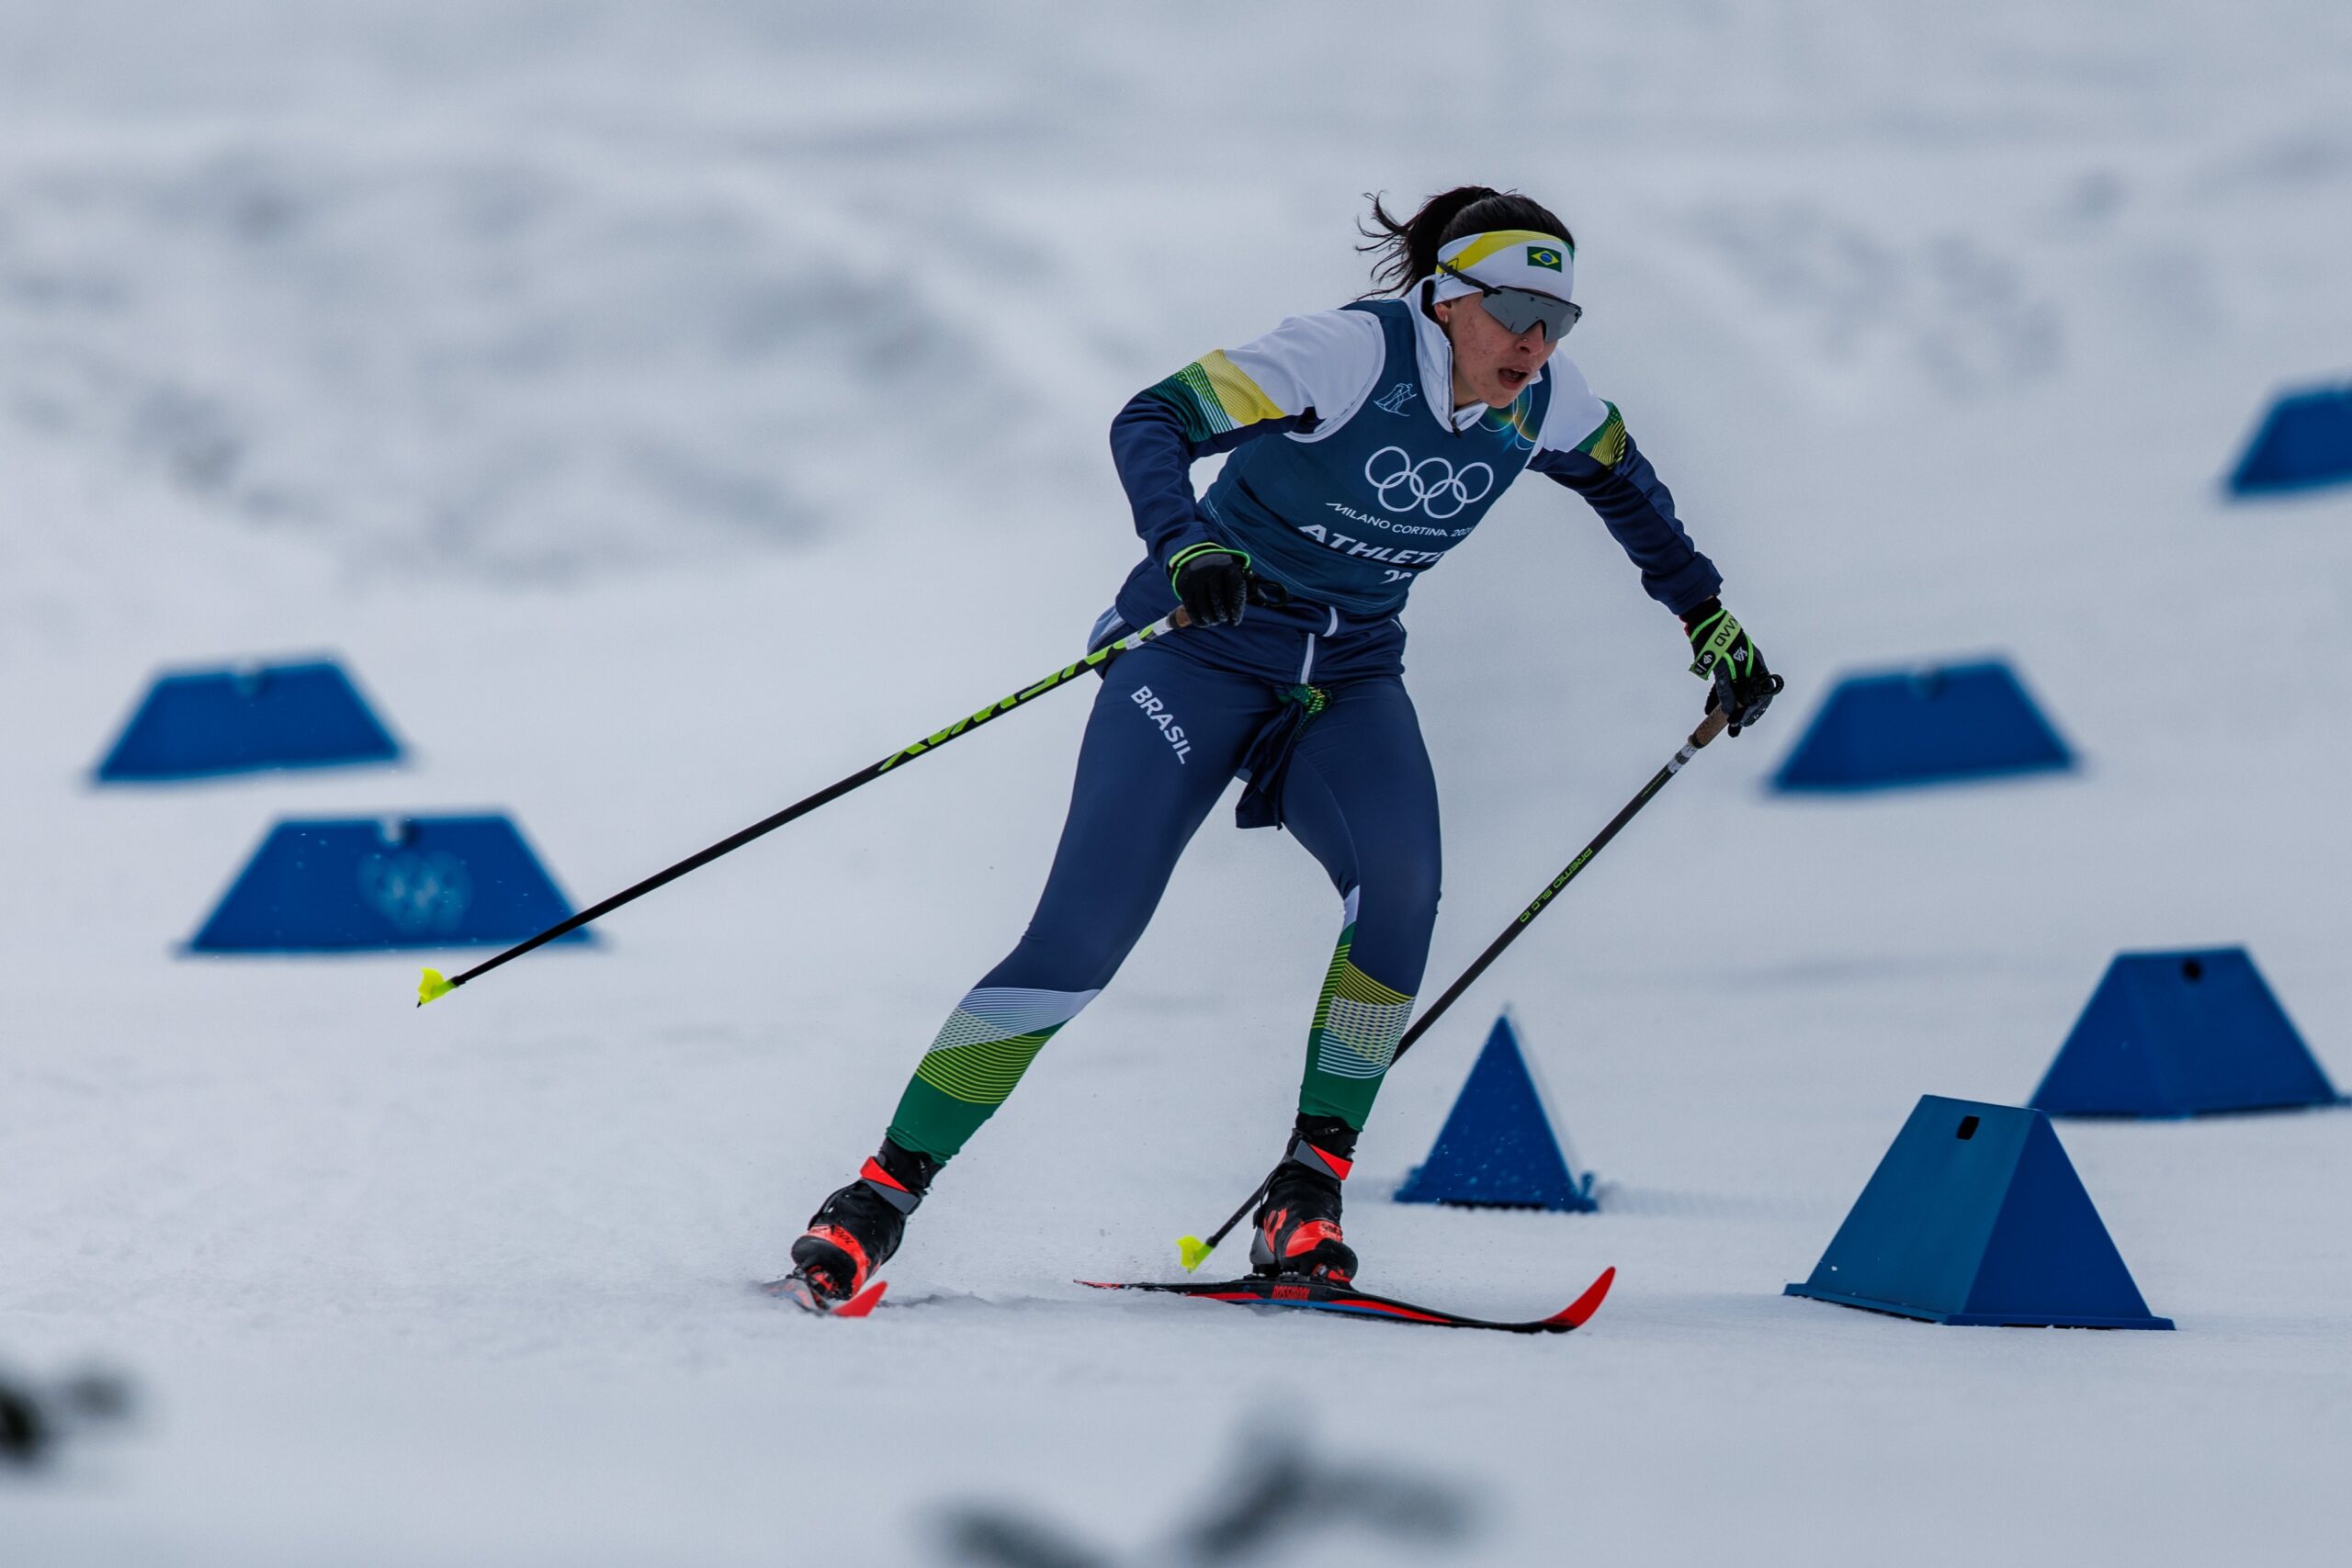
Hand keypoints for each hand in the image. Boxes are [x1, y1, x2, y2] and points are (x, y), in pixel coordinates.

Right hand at [1172, 546, 1250, 626]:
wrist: (1197, 559)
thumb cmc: (1223, 573)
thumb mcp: (1237, 573)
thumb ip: (1250, 587)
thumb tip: (1264, 599)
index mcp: (1229, 567)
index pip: (1234, 588)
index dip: (1236, 608)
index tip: (1236, 620)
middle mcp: (1212, 571)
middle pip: (1217, 599)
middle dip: (1222, 614)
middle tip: (1225, 618)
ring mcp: (1197, 579)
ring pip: (1203, 605)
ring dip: (1210, 618)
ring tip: (1216, 620)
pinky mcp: (1185, 587)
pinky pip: (1190, 607)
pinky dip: (1198, 618)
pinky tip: (1205, 622)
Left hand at [1683, 599, 1782, 735]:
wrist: (1703, 620)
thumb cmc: (1716, 641)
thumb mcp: (1722, 667)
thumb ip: (1727, 690)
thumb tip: (1730, 710)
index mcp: (1756, 666)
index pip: (1761, 695)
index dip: (1753, 711)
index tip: (1742, 724)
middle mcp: (1750, 667)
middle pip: (1749, 696)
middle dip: (1742, 714)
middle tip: (1734, 730)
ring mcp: (1737, 666)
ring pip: (1735, 692)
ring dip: (1728, 708)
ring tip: (1719, 725)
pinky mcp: (1723, 665)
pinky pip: (1723, 685)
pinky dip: (1717, 697)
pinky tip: (1709, 709)